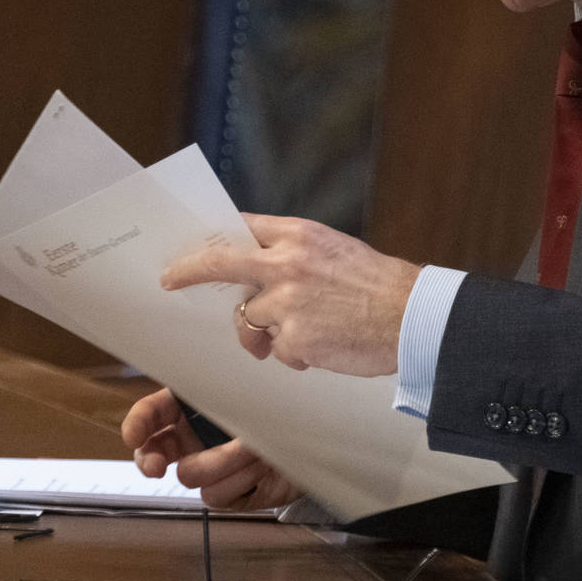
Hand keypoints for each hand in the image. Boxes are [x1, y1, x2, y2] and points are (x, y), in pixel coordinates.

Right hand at [119, 388, 301, 511]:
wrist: (320, 438)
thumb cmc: (284, 407)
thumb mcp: (249, 391)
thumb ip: (220, 390)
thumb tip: (197, 382)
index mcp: (191, 410)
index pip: (151, 415)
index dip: (137, 424)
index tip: (134, 435)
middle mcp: (195, 441)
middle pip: (153, 455)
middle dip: (151, 460)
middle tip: (157, 466)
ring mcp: (211, 470)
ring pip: (192, 477)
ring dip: (223, 462)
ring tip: (254, 447)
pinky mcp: (230, 496)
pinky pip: (219, 495)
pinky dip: (242, 479)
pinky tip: (262, 466)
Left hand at [160, 214, 419, 376]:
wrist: (410, 316)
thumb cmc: (377, 285)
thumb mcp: (334, 249)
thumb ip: (294, 253)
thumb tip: (255, 267)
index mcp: (299, 235)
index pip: (241, 226)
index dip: (213, 236)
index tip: (194, 246)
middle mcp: (287, 264)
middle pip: (221, 263)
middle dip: (190, 270)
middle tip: (171, 279)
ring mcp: (288, 302)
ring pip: (249, 318)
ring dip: (263, 333)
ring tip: (294, 336)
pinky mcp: (294, 338)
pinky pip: (277, 349)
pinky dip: (293, 354)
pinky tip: (320, 348)